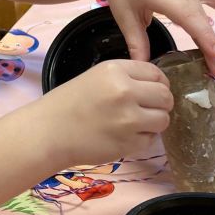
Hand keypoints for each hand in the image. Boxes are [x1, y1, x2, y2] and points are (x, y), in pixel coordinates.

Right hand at [33, 59, 172, 165]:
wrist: (49, 133)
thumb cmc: (69, 104)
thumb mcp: (96, 77)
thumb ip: (127, 78)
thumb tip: (159, 86)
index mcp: (116, 71)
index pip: (156, 73)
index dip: (158, 83)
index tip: (151, 91)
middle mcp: (125, 92)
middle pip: (166, 96)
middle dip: (160, 103)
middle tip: (146, 109)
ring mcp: (129, 120)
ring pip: (163, 119)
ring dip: (154, 122)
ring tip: (136, 124)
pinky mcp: (129, 143)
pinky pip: (151, 140)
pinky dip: (143, 139)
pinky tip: (125, 136)